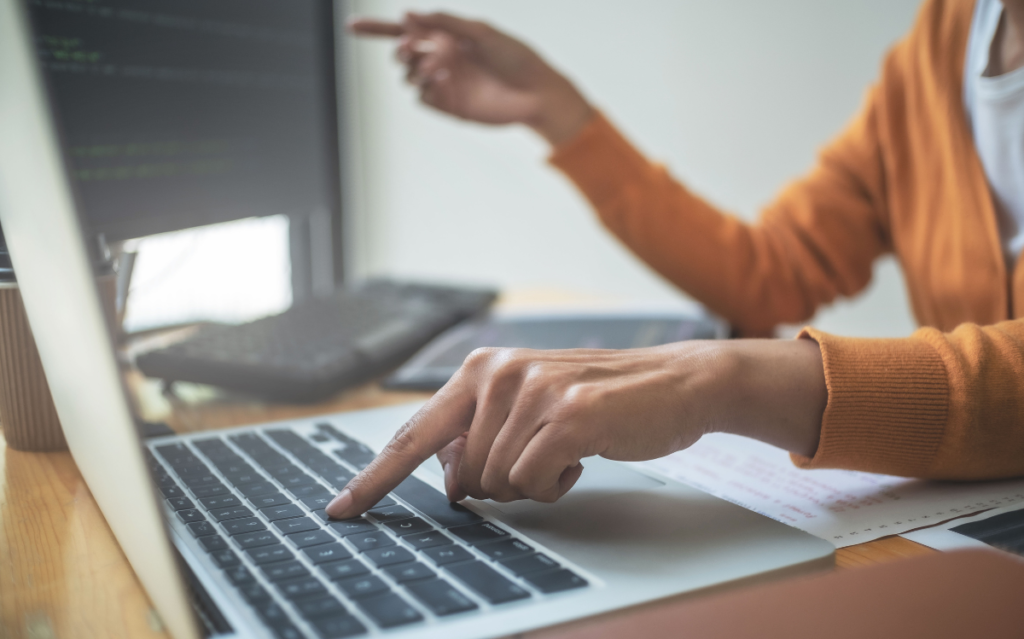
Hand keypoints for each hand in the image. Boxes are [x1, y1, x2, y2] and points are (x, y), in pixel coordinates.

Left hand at [325, 339, 826, 518]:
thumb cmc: (598, 399)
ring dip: (533, 483)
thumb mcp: (528, 404)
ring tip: (566, 449)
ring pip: (496, 485)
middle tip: (540, 455)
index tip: (341, 510)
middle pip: (460, 476)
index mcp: (479, 370)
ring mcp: (532, 392)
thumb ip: (479, 433)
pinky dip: (556, 484)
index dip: (375, 479)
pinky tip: (581, 456)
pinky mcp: (566, 416)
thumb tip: (448, 480)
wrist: (674, 381)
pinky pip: (532, 484)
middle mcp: (498, 374)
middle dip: (497, 484)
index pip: (414, 434)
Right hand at [349, 12, 594, 145]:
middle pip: (401, 53)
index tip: (351, 26)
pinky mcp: (448, 107)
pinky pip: (421, 97)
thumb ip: (445, 22)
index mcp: (446, 36)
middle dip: (401, 48)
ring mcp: (443, 84)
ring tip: (439, 65)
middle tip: (413, 47)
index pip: (405, 30)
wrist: (536, 92)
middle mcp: (441, 59)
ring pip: (407, 76)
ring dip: (415, 67)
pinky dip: (425, 86)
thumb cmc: (516, 57)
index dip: (376, 29)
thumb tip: (407, 15)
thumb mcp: (481, 31)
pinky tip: (444, 78)